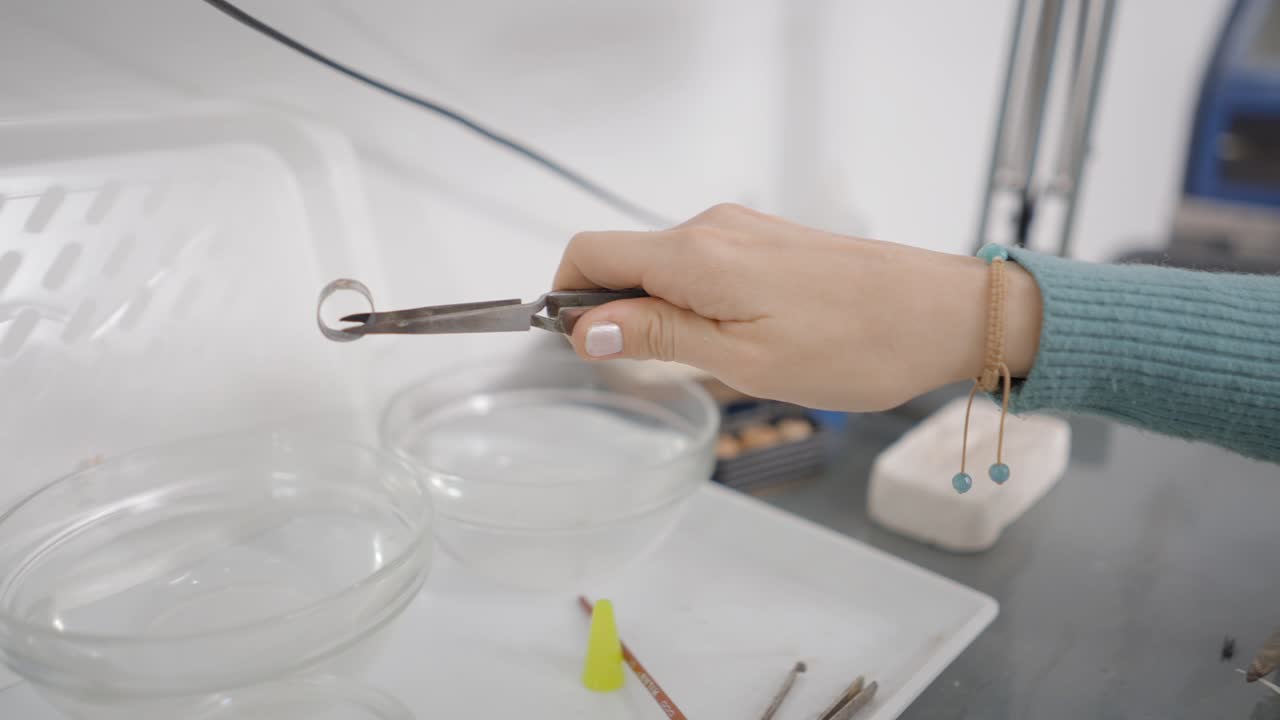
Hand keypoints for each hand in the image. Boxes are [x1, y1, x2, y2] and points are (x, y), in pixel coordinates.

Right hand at [553, 204, 1041, 411]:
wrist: (941, 313)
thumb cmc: (853, 345)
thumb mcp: (742, 358)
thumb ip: (658, 335)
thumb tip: (585, 327)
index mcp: (693, 256)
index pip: (588, 255)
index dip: (566, 299)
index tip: (581, 349)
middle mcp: (710, 229)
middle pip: (623, 261)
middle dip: (618, 315)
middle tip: (660, 373)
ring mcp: (741, 230)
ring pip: (664, 268)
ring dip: (663, 314)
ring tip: (716, 364)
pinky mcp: (767, 241)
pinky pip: (703, 267)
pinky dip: (697, 303)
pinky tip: (741, 342)